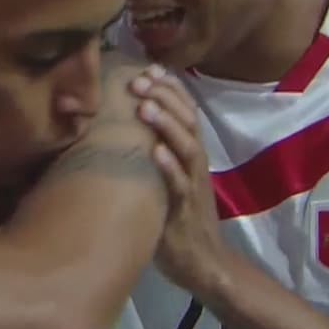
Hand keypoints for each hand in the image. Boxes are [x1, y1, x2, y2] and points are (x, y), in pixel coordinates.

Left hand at [130, 66, 230, 297]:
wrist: (203, 261)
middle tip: (138, 80)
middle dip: (164, 97)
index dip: (170, 87)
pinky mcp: (185, 210)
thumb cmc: (177, 214)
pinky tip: (155, 153)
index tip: (147, 68)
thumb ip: (154, 147)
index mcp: (190, 151)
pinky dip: (169, 167)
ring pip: (187, 148)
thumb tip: (126, 120)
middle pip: (188, 120)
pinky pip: (179, 186)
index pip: (186, 109)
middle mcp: (195, 163)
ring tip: (145, 108)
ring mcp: (192, 185)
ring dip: (168, 125)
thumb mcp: (168, 175)